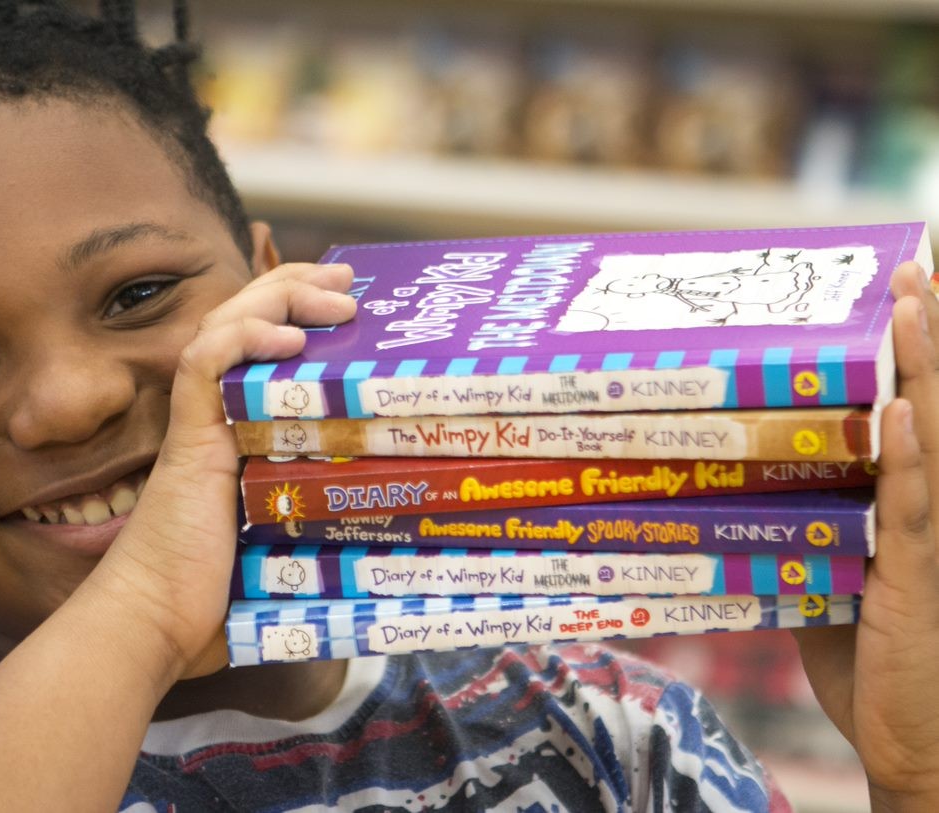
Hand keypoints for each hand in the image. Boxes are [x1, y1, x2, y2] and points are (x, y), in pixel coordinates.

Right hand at [89, 262, 355, 680]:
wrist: (156, 624)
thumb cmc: (216, 599)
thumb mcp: (286, 543)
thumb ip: (322, 523)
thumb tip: (391, 536)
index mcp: (234, 429)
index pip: (259, 344)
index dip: (295, 311)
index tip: (346, 305)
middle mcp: (213, 416)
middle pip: (243, 320)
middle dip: (295, 288)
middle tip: (347, 284)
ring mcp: (197, 425)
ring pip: (224, 326)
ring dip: (279, 299)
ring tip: (332, 297)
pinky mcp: (188, 440)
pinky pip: (203, 366)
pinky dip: (243, 339)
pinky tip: (287, 340)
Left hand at [794, 261, 938, 809]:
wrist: (917, 746)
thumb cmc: (874, 669)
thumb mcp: (820, 591)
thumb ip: (798, 542)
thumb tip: (745, 509)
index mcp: (904, 507)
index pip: (914, 416)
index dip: (914, 358)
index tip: (900, 294)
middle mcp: (928, 510)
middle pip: (933, 406)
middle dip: (924, 337)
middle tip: (912, 268)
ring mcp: (931, 538)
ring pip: (935, 437)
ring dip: (924, 367)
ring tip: (914, 300)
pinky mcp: (919, 576)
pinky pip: (915, 507)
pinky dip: (914, 457)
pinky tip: (909, 412)